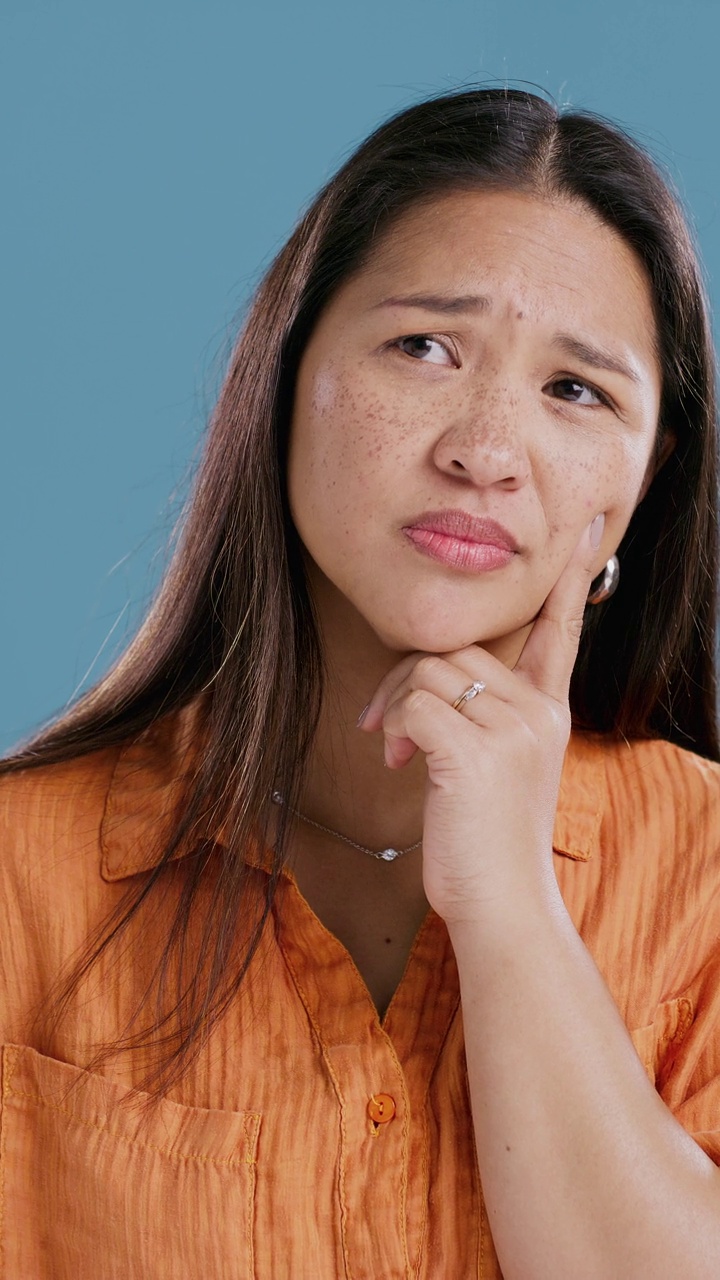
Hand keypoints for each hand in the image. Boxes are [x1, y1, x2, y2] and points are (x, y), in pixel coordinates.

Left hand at [358, 517, 603, 926]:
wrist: (501, 905)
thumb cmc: (488, 840)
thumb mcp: (501, 768)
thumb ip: (486, 718)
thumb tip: (431, 683)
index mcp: (548, 710)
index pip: (559, 631)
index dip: (566, 583)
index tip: (576, 534)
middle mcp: (539, 711)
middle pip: (458, 645)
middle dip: (407, 676)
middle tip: (385, 722)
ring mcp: (513, 730)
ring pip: (430, 667)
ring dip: (394, 703)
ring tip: (392, 747)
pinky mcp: (477, 753)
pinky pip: (414, 701)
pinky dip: (392, 723)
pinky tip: (397, 759)